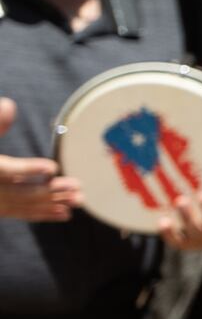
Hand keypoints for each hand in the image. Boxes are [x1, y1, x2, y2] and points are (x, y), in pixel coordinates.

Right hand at [0, 97, 78, 221]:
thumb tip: (9, 105)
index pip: (6, 170)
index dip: (28, 169)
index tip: (53, 167)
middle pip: (20, 192)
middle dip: (49, 191)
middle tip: (77, 187)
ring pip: (23, 205)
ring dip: (51, 204)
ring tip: (78, 201)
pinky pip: (20, 212)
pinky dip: (41, 213)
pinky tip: (64, 213)